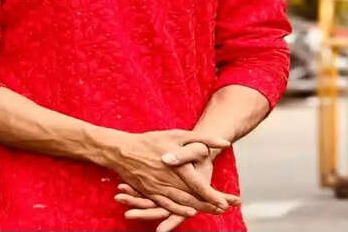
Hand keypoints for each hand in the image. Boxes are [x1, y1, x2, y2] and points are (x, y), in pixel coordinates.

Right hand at [101, 130, 232, 217]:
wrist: (122, 151)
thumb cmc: (151, 141)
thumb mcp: (177, 135)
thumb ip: (202, 139)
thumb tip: (225, 143)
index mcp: (176, 166)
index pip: (198, 185)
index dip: (212, 195)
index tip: (225, 202)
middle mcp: (168, 180)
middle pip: (192, 197)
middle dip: (209, 205)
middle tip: (223, 209)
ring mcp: (158, 188)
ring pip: (181, 203)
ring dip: (198, 208)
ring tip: (212, 211)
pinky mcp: (150, 193)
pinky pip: (167, 205)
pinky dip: (179, 211)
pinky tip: (190, 212)